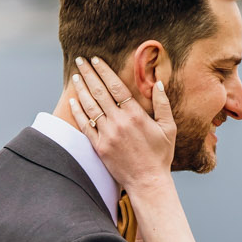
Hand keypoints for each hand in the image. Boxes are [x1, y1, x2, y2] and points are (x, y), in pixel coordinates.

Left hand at [70, 56, 173, 191]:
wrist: (148, 182)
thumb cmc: (160, 155)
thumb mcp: (168, 128)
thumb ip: (162, 104)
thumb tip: (158, 83)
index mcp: (136, 115)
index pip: (116, 86)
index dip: (104, 71)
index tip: (96, 59)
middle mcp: (119, 122)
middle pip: (100, 92)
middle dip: (89, 74)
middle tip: (80, 60)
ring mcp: (107, 135)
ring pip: (90, 107)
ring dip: (81, 89)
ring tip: (75, 76)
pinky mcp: (99, 147)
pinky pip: (85, 126)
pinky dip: (78, 112)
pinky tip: (73, 100)